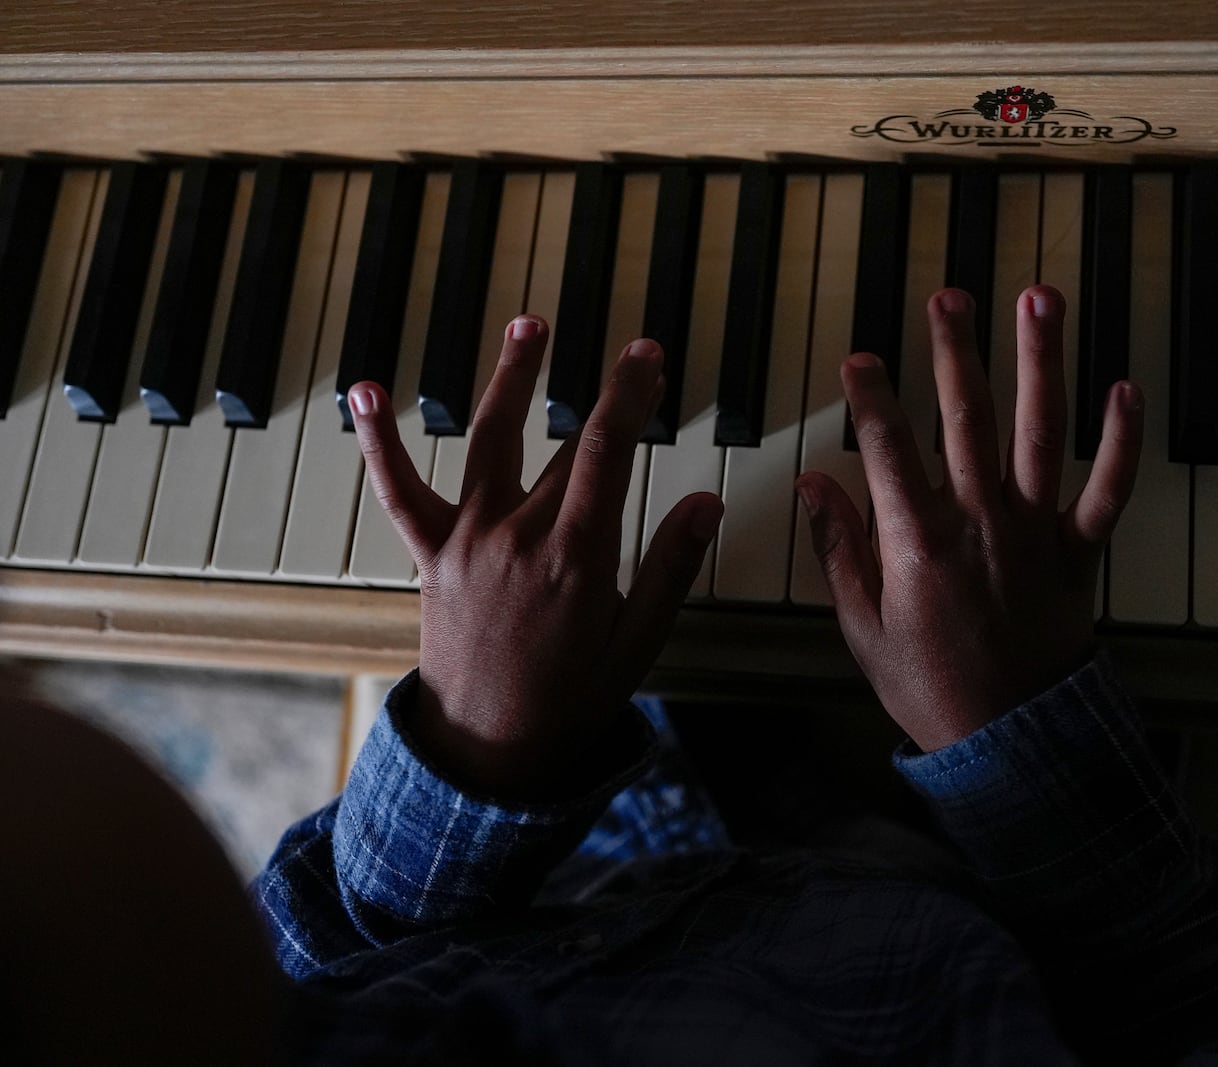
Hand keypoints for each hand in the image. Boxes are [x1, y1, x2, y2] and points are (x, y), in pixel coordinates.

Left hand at [348, 317, 722, 798]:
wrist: (486, 751)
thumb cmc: (569, 702)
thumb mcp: (638, 645)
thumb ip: (670, 571)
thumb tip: (702, 505)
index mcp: (577, 559)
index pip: (608, 453)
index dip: (630, 396)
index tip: (649, 357)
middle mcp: (518, 537)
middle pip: (566, 447)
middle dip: (608, 396)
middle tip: (636, 357)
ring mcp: (469, 541)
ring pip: (490, 442)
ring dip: (511, 379)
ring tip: (530, 324)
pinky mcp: (432, 554)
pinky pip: (400, 490)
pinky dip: (379, 441)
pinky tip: (366, 391)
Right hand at [796, 286, 1142, 752]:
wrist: (1011, 742)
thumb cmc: (931, 689)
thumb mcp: (862, 628)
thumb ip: (839, 550)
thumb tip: (814, 485)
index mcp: (919, 543)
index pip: (887, 450)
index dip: (870, 398)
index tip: (857, 357)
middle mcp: (981, 523)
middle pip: (968, 419)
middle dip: (955, 351)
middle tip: (948, 297)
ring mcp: (1036, 532)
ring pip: (1040, 431)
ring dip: (1039, 361)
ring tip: (1039, 300)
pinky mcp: (1078, 552)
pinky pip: (1107, 490)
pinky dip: (1122, 442)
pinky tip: (1127, 388)